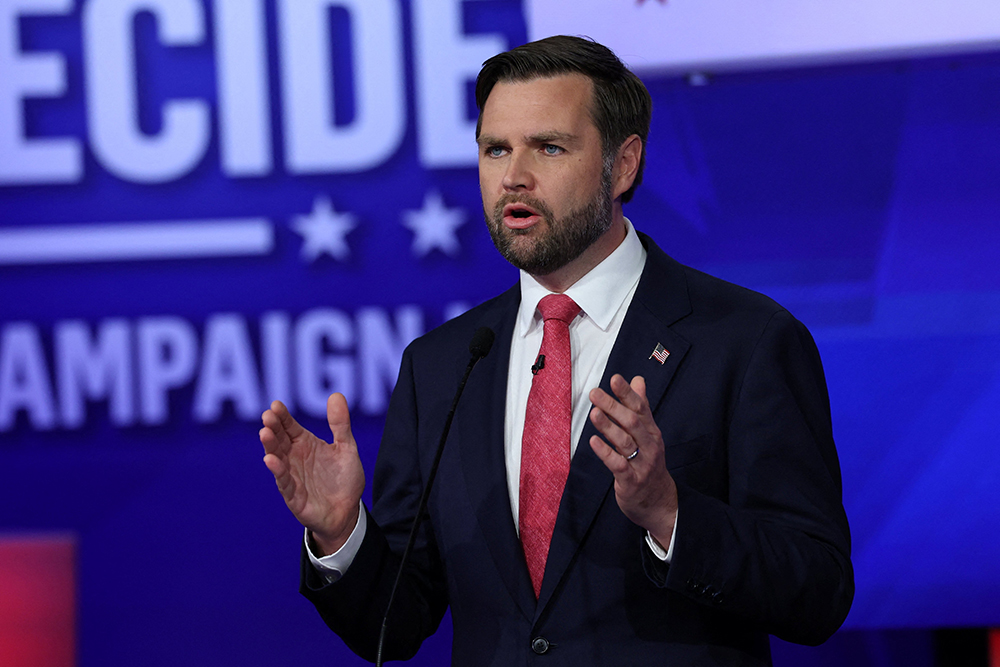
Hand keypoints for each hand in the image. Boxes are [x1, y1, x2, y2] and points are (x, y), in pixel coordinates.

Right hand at [260, 394, 364, 555]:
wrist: (348, 512)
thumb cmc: (344, 479)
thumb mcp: (346, 448)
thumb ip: (340, 424)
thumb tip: (336, 394)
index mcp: (305, 444)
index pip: (290, 426)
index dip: (282, 416)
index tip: (276, 405)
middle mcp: (294, 458)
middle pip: (280, 439)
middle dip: (273, 427)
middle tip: (268, 416)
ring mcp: (292, 476)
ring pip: (277, 458)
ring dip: (270, 446)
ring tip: (265, 433)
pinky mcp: (293, 496)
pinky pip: (283, 482)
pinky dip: (277, 471)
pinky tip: (271, 460)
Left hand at [589, 375, 677, 547]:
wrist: (659, 501)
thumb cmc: (649, 463)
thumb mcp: (648, 434)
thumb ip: (641, 406)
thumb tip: (638, 379)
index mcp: (652, 432)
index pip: (640, 408)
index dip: (627, 393)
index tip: (614, 378)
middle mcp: (649, 445)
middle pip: (632, 422)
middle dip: (613, 406)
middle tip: (595, 393)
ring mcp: (641, 464)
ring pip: (625, 442)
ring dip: (608, 427)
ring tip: (594, 413)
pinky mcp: (631, 481)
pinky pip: (618, 465)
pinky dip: (606, 453)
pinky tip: (594, 442)